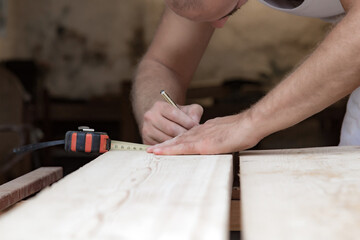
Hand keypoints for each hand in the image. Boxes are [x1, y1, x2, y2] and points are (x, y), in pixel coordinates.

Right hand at [141, 101, 202, 144]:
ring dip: (178, 143)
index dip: (187, 121)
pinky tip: (179, 146)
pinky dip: (171, 148)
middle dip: (184, 134)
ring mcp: (146, 129)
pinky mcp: (146, 140)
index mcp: (159, 106)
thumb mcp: (187, 109)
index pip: (174, 114)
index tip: (196, 126)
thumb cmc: (178, 115)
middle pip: (170, 128)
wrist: (162, 119)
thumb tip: (195, 123)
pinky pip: (161, 147)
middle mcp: (150, 116)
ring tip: (188, 142)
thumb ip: (194, 113)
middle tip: (194, 137)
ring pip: (166, 139)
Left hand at [147, 111, 261, 154]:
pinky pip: (182, 148)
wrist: (249, 124)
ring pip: (177, 143)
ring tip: (151, 151)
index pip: (187, 136)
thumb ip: (218, 136)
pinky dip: (170, 150)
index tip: (167, 145)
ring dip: (164, 147)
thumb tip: (217, 141)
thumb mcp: (227, 132)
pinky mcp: (202, 144)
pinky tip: (160, 152)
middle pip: (179, 139)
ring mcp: (200, 137)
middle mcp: (200, 132)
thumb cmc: (244, 130)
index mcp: (205, 129)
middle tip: (152, 148)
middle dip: (166, 144)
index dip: (176, 141)